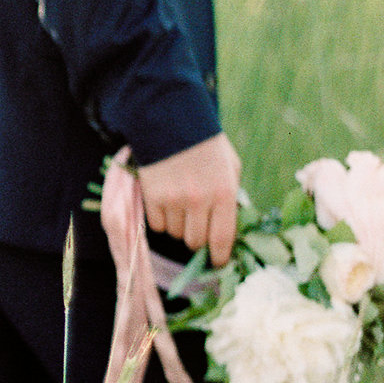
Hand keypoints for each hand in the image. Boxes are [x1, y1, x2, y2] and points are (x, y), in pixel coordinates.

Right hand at [136, 130, 240, 266]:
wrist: (171, 120)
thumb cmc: (206, 143)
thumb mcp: (230, 166)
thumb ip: (231, 194)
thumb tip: (228, 223)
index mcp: (224, 193)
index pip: (222, 238)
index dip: (219, 256)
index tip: (216, 262)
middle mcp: (200, 201)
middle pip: (195, 241)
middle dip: (196, 238)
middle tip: (195, 224)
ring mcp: (174, 201)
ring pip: (175, 234)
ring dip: (178, 226)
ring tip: (179, 204)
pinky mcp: (152, 198)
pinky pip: (157, 225)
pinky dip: (161, 219)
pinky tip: (164, 200)